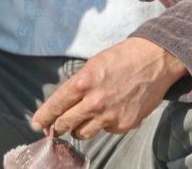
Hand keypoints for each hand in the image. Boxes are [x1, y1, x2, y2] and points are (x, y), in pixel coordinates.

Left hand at [31, 37, 187, 139]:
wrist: (155, 60)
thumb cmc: (122, 58)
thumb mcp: (93, 65)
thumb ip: (78, 85)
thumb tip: (64, 102)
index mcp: (84, 82)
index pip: (56, 105)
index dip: (43, 117)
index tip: (36, 124)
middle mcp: (94, 102)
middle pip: (65, 123)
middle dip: (57, 126)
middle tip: (54, 127)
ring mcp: (109, 116)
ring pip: (82, 133)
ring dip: (78, 128)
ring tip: (84, 118)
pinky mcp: (123, 125)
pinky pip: (105, 130)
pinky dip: (103, 124)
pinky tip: (111, 110)